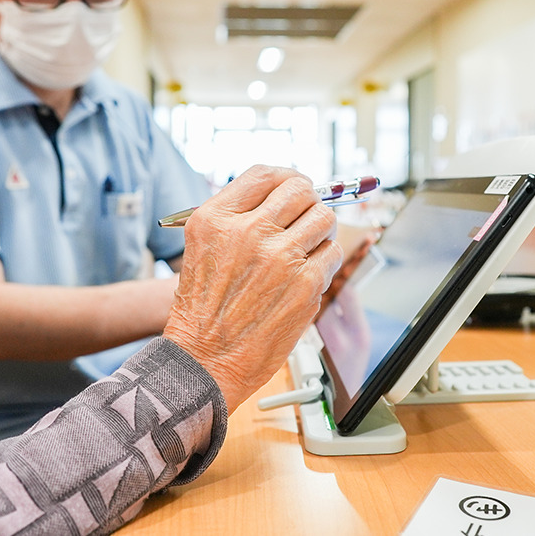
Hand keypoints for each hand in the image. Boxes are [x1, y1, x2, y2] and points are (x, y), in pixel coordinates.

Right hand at [163, 165, 342, 411]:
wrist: (204, 360)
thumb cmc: (202, 310)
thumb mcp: (201, 248)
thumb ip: (236, 218)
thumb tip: (283, 197)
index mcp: (216, 218)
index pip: (265, 174)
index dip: (286, 178)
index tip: (294, 187)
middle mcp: (248, 231)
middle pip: (300, 189)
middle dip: (308, 201)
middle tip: (306, 216)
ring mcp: (279, 257)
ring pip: (324, 218)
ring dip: (321, 230)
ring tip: (308, 247)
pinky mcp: (305, 284)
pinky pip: (333, 253)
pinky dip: (325, 261)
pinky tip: (307, 275)